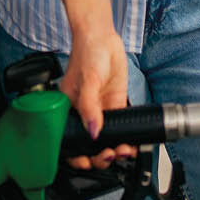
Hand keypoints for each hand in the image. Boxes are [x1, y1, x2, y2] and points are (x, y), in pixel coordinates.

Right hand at [61, 26, 136, 169]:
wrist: (104, 38)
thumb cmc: (88, 54)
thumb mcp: (88, 81)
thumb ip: (89, 107)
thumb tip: (93, 131)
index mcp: (68, 111)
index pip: (71, 140)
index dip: (78, 155)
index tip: (88, 162)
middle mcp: (83, 113)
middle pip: (89, 142)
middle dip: (98, 155)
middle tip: (110, 156)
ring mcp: (100, 108)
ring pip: (106, 136)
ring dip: (114, 148)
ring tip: (123, 151)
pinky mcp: (114, 102)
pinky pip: (119, 123)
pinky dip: (124, 135)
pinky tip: (131, 142)